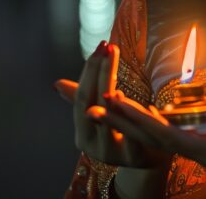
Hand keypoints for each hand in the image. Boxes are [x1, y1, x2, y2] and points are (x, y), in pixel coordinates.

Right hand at [53, 41, 171, 168]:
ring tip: (114, 78)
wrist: (148, 159)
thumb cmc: (122, 133)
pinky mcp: (134, 159)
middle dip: (102, 73)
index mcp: (82, 132)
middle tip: (109, 48)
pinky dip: (132, 122)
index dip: (90, 70)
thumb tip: (57, 84)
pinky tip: (141, 107)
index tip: (100, 46)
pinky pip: (133, 140)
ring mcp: (112, 153)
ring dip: (112, 100)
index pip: (82, 96)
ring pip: (111, 122)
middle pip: (95, 104)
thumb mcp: (102, 116)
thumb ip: (83, 99)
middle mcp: (92, 145)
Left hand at [97, 93, 205, 171]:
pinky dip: (148, 117)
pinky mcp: (199, 135)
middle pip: (154, 135)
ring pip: (157, 131)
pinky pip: (168, 127)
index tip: (115, 103)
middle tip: (97, 100)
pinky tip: (132, 106)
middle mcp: (198, 151)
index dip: (138, 119)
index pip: (165, 135)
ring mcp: (198, 144)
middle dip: (125, 118)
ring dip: (131, 117)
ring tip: (105, 98)